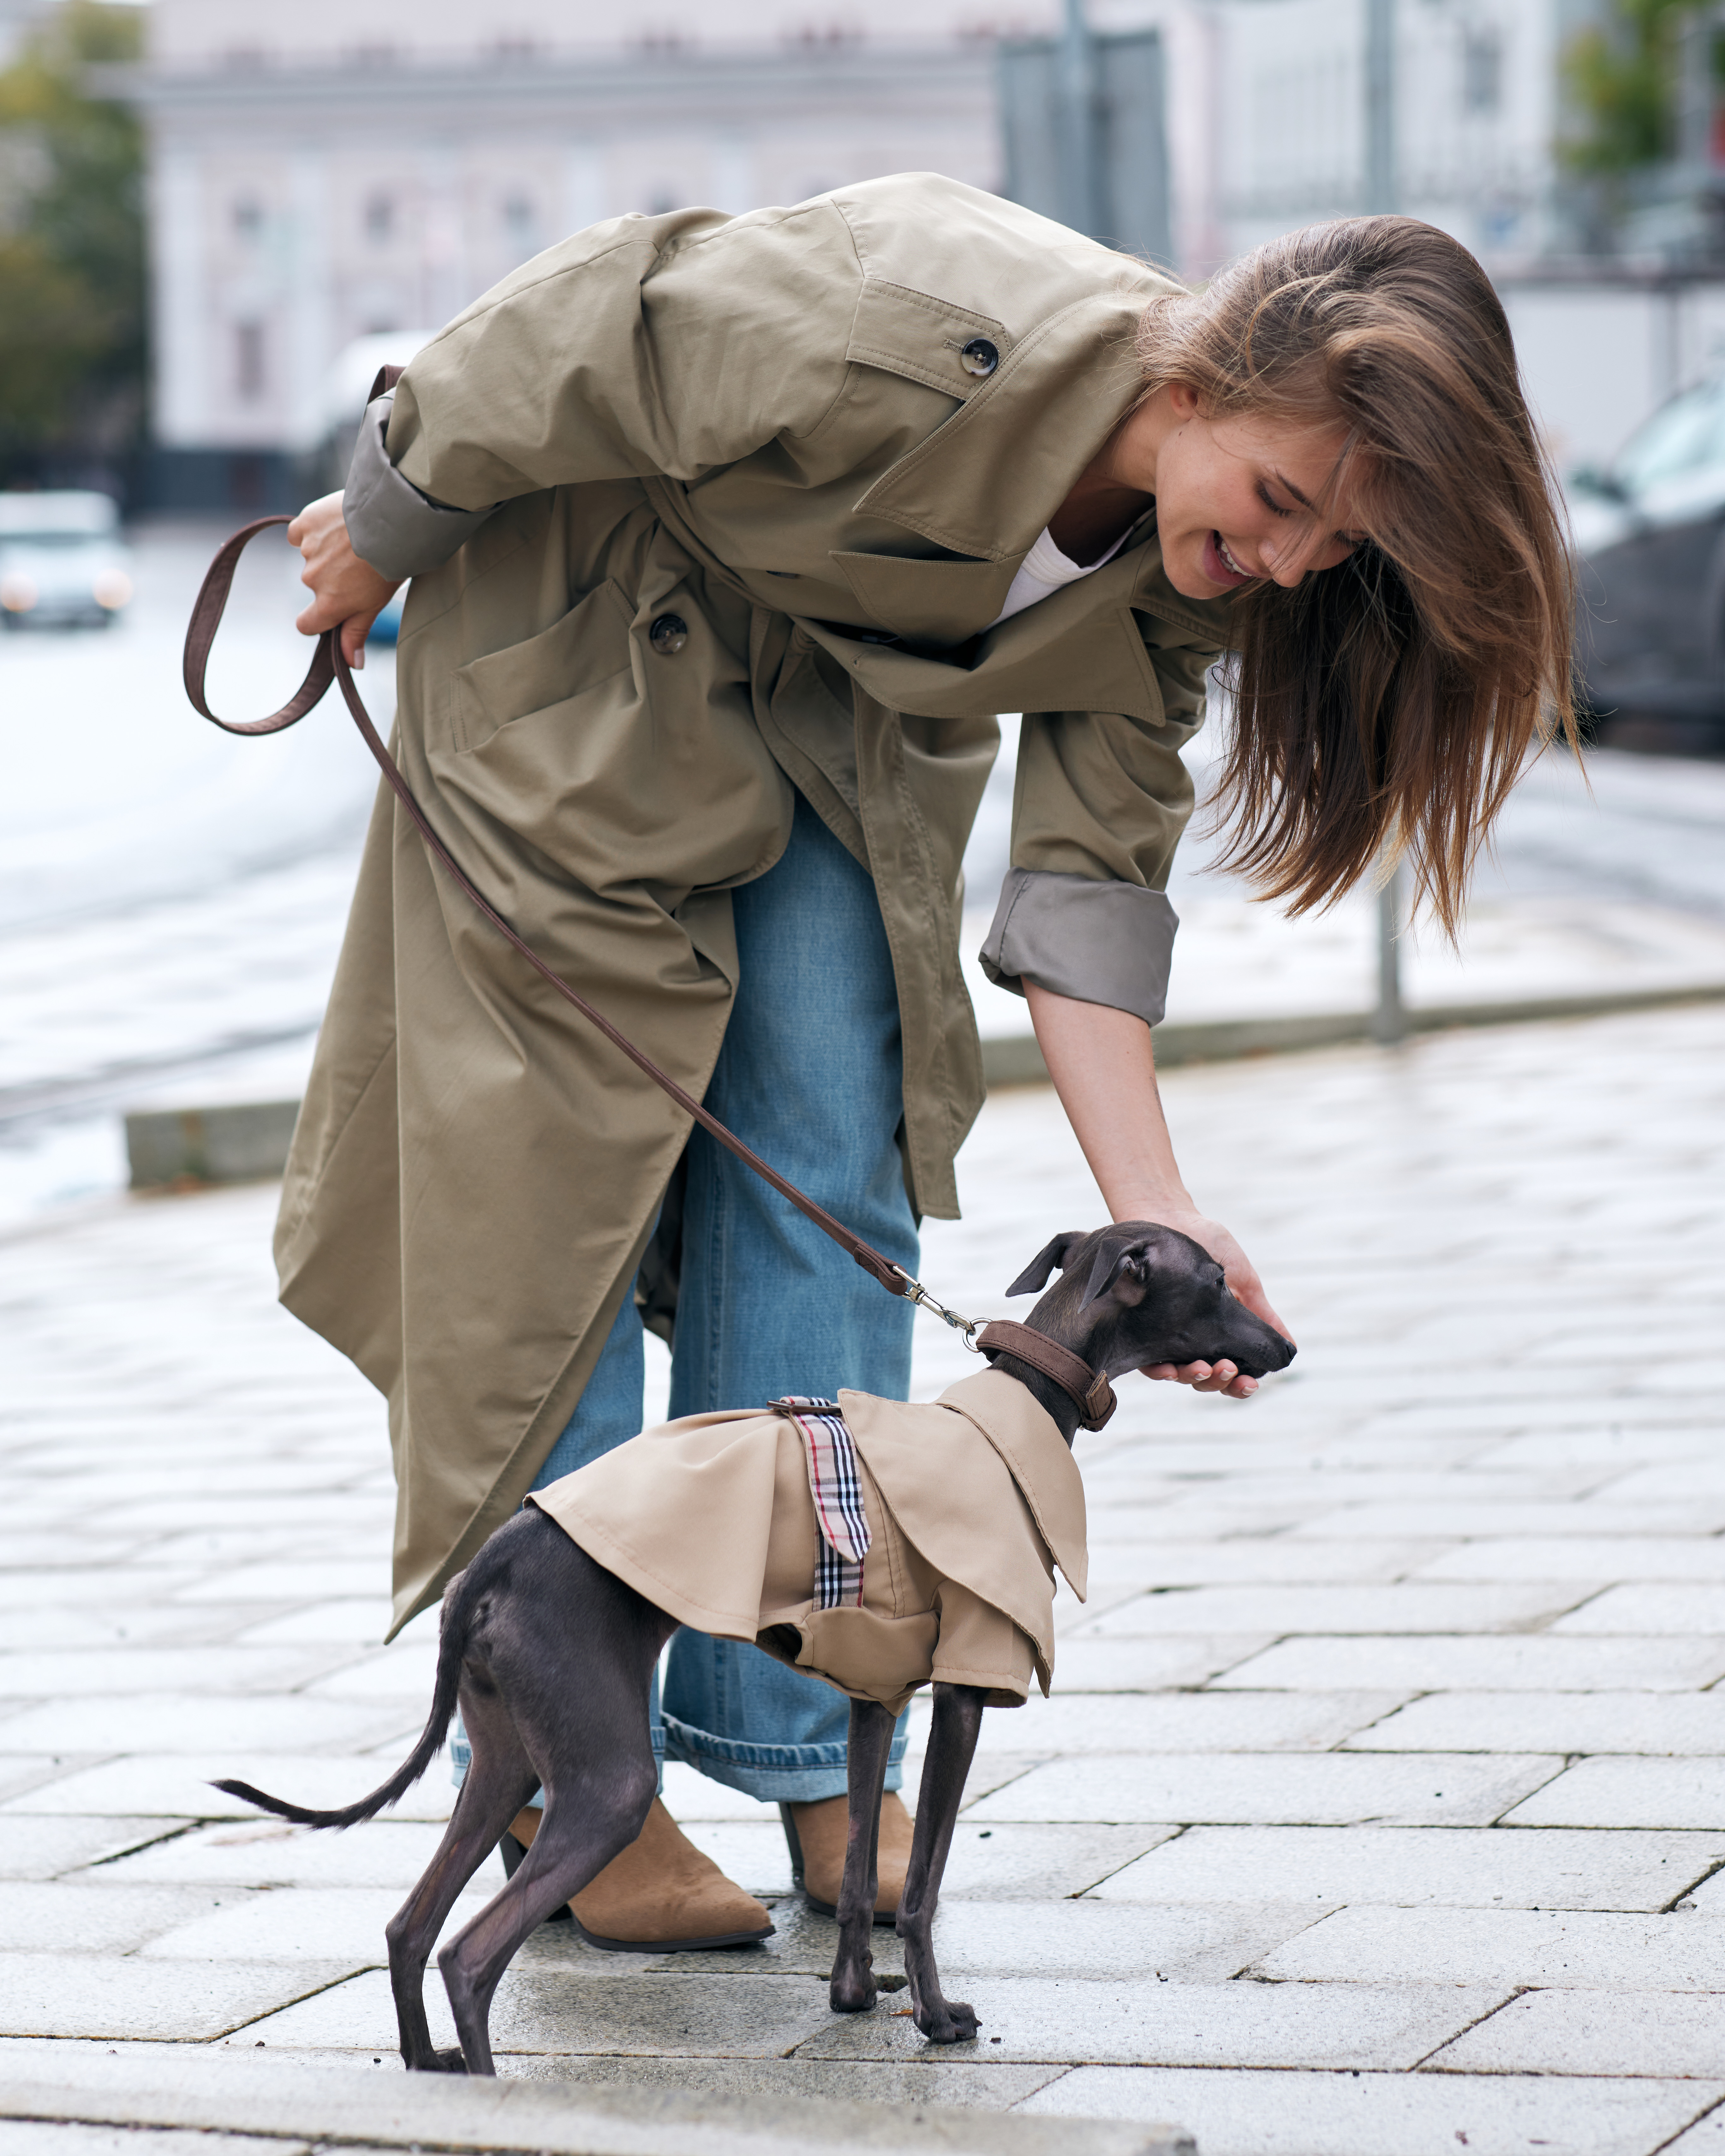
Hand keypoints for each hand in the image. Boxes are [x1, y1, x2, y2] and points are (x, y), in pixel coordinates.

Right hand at [286, 491, 399, 669]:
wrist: (392, 521)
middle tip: (360, 564)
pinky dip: (314, 530)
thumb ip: (357, 631)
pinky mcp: (305, 523)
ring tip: (355, 540)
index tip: (331, 609)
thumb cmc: (390, 565)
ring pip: (311, 556)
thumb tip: (352, 663)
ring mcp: (307, 551)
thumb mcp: (377, 604)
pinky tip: (335, 526)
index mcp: (329, 603)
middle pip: (315, 585)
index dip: (317, 619)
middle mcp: (312, 579)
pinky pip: (301, 532)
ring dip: (328, 551)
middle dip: (332, 578)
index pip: (306, 625)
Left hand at [1137, 1208, 1293, 1399]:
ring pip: (1180, 1375)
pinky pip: (1148, 1363)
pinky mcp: (1142, 1330)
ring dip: (1194, 1378)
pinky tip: (1169, 1369)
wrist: (1171, 1217)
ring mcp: (1167, 1337)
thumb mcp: (1243, 1281)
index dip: (1240, 1385)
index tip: (1251, 1383)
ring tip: (1205, 1367)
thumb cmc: (1209, 1246)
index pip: (1231, 1374)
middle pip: (1207, 1381)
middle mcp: (1193, 1341)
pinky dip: (1160, 1371)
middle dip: (1220, 1384)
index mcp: (1219, 1335)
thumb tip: (1291, 1348)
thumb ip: (1261, 1315)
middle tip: (1228, 1370)